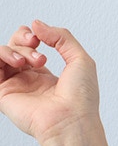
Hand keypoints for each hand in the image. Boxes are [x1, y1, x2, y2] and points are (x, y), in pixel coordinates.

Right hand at [0, 20, 98, 143]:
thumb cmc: (81, 99)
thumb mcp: (80, 59)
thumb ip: (61, 37)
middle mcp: (28, 80)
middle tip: (35, 45)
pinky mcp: (4, 95)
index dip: (30, 35)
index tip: (40, 38)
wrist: (73, 121)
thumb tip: (36, 25)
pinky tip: (17, 62)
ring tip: (28, 61)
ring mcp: (15, 87)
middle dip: (22, 38)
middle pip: (13, 47)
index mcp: (44, 74)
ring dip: (13, 49)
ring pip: (1, 55)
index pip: (27, 46)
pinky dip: (0, 57)